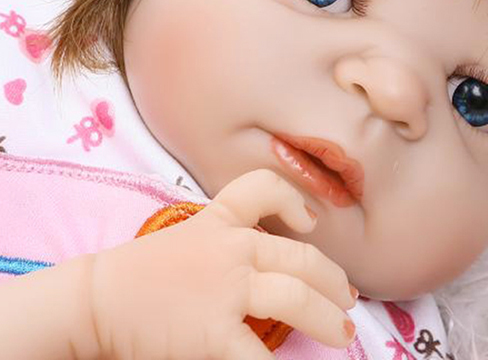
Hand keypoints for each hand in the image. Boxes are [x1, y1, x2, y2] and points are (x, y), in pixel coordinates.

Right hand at [84, 168, 356, 359]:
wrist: (96, 301)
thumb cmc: (139, 274)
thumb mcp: (189, 239)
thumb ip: (228, 242)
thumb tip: (270, 268)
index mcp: (222, 220)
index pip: (265, 188)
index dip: (295, 201)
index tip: (310, 223)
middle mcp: (233, 247)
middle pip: (301, 258)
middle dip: (333, 281)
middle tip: (348, 299)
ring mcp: (228, 288)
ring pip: (298, 298)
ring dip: (328, 319)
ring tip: (344, 333)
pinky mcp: (216, 333)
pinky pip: (262, 354)